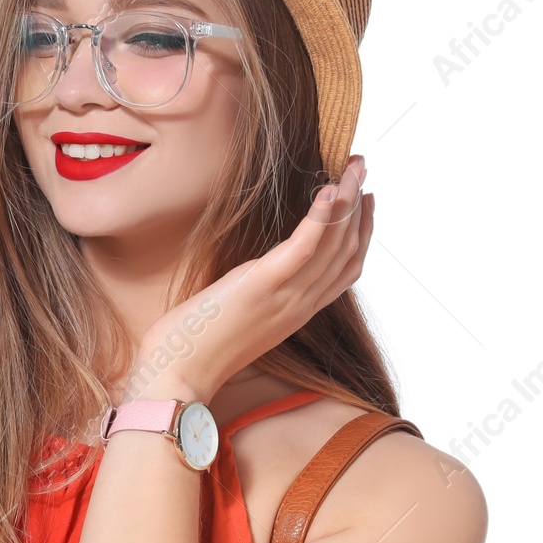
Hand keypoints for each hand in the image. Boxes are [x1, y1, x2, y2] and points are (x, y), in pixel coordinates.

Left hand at [134, 155, 373, 401]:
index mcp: (297, 311)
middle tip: (361, 168)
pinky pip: (303, 248)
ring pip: (333, 245)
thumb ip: (260, 292)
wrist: (178, 374)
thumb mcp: (240, 315)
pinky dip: (320, 218)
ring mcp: (285, 297)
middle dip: (360, 206)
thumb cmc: (196, 345)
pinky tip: (327, 190)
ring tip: (353, 167)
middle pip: (347, 251)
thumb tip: (259, 268)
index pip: (346, 270)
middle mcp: (300, 305)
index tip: (364, 200)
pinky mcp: (262, 287)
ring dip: (347, 201)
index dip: (361, 232)